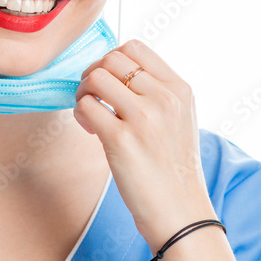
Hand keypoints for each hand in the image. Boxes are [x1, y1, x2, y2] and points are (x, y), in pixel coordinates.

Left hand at [72, 39, 216, 252]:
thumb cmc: (173, 167)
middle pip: (111, 58)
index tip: (110, 82)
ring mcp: (143, 117)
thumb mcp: (179, 118)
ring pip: (96, 77)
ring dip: (83, 92)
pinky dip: (80, 114)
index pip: (135, 47)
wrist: (181, 212)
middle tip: (94, 98)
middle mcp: (164, 98)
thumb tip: (112, 68)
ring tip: (91, 114)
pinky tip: (91, 131)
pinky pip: (86, 106)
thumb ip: (156, 91)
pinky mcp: (121, 139)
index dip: (112, 60)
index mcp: (180, 89)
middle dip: (94, 73)